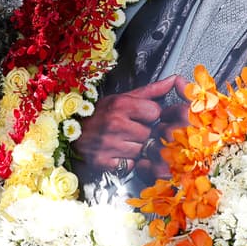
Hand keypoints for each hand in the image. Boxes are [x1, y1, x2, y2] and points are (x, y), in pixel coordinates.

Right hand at [73, 75, 187, 175]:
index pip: (155, 112)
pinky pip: (129, 165)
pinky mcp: (103, 162)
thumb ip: (151, 91)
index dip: (150, 115)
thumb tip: (174, 80)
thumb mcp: (124, 97)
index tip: (140, 115)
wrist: (73, 132)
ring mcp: (108, 144)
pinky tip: (117, 152)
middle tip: (130, 129)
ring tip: (123, 141)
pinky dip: (126, 161)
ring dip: (135, 148)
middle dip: (143, 133)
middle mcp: (114, 124)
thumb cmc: (100, 114)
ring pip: (141, 151)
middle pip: (149, 133)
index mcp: (120, 104)